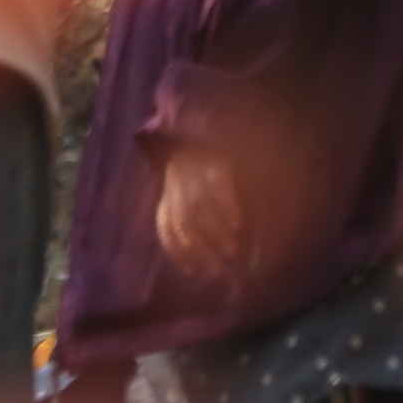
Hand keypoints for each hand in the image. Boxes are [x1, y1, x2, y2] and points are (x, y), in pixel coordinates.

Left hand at [154, 145, 247, 279]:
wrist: (208, 131)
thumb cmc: (201, 175)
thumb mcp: (187, 196)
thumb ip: (190, 224)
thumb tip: (197, 263)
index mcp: (168, 194)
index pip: (166, 228)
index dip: (177, 252)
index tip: (192, 270)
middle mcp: (177, 182)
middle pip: (184, 221)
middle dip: (200, 249)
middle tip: (217, 268)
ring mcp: (195, 169)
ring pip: (201, 206)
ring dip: (216, 232)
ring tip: (230, 250)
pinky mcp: (215, 159)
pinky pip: (219, 185)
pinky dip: (227, 207)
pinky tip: (236, 224)